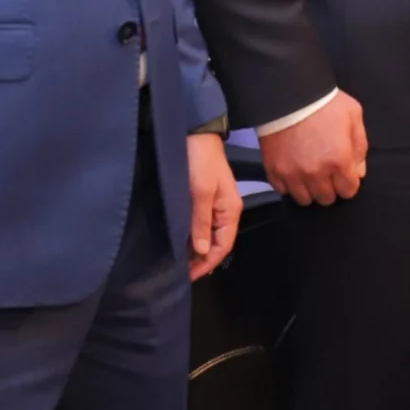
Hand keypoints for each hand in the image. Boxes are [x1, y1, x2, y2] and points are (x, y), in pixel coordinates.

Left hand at [186, 133, 242, 279]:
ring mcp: (217, 203)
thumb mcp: (200, 192)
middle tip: (181, 272)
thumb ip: (201, 222)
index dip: (207, 263)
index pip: (223, 246)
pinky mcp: (205, 196)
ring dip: (197, 248)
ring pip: (209, 234)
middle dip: (202, 259)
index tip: (189, 276)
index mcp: (231, 210)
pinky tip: (182, 240)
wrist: (195, 133)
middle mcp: (227, 210)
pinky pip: (203, 223)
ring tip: (179, 261)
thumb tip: (201, 252)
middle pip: (218, 242)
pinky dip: (194, 235)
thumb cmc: (200, 162)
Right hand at [260, 92, 367, 205]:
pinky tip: (293, 169)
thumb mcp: (353, 116)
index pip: (348, 191)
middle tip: (327, 171)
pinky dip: (289, 184)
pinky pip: (283, 191)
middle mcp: (316, 173)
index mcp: (338, 161)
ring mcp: (293, 174)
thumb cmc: (325, 102)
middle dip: (330, 187)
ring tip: (309, 173)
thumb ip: (360, 146)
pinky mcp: (274, 171)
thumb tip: (358, 172)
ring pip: (305, 199)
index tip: (344, 173)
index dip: (348, 182)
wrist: (287, 92)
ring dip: (310, 189)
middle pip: (326, 198)